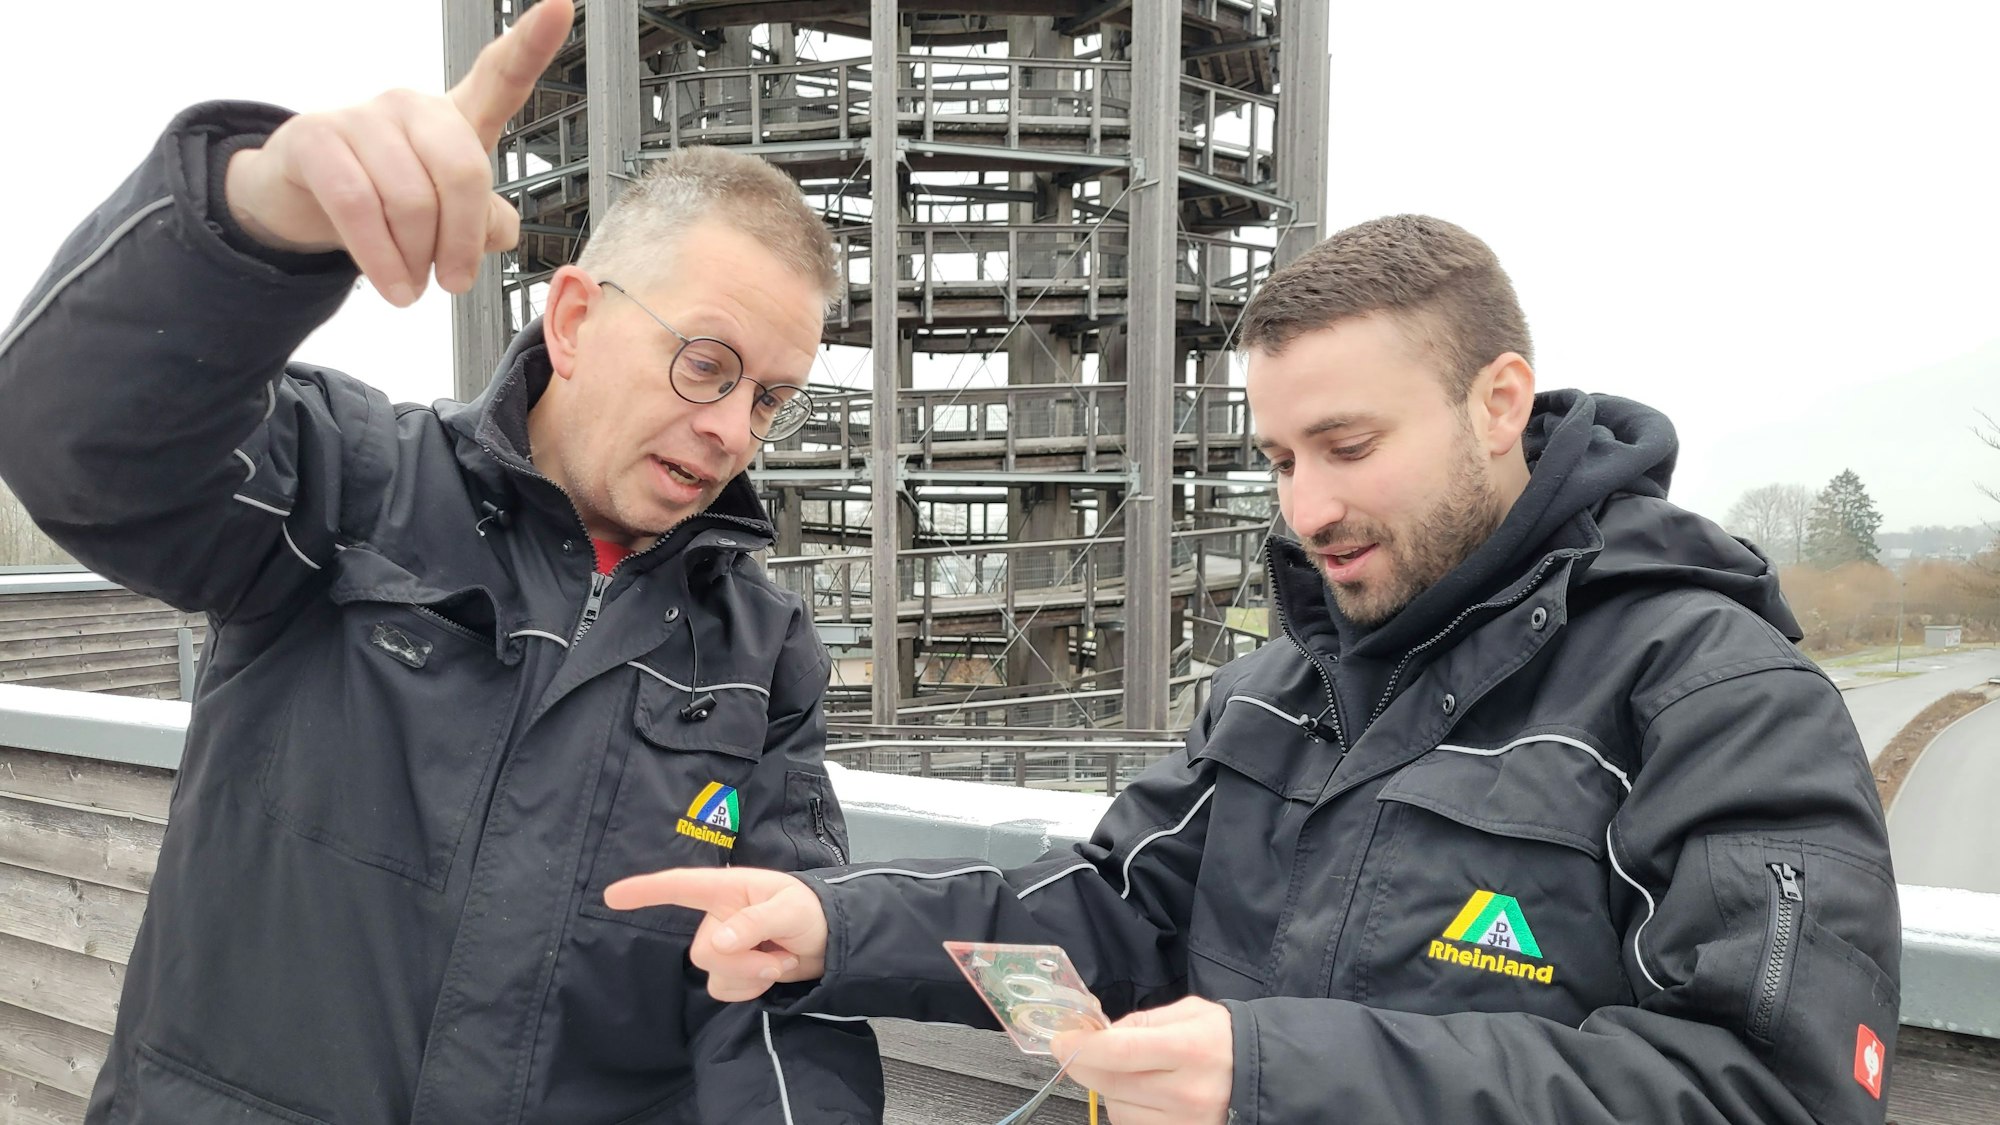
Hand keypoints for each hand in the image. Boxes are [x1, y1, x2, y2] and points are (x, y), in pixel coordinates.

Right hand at [222, 0, 573, 304]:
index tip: (564, 4)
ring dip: (416, 262)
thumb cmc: (391, 199)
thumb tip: (492, 233)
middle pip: (463, 173)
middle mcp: (414, 106)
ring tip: (412, 285)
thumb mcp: (448, 215)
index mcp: (459, 118)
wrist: (303, 197)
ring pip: (410, 202)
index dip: (533, 42)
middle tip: (453, 282)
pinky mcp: (314, 139)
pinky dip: (382, 261)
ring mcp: (362, 116)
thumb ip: (484, 222)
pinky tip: (393, 286)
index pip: (502, 76)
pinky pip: (358, 209)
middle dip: (461, 243)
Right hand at [604, 867, 829, 1001]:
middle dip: (742, 963)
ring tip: (779, 960)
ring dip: (750, 976)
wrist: (831, 942)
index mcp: (727, 890)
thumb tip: (716, 943)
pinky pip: (724, 990)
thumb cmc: (811, 911)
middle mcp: (718, 916)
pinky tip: (770, 974)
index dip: (645, 890)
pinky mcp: (732, 971)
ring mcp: (723, 945)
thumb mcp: (789, 910)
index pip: (679, 887)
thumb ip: (753, 924)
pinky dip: (751, 988)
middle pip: (703, 951)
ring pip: (713, 975)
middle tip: (777, 956)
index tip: (611, 896)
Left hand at [1050, 997, 1233, 1124]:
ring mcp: (1186, 1124)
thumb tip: (1099, 1033)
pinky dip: (1127, 1110)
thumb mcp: (1190, 1013)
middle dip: (1084, 1065)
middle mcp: (1188, 1092)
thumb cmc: (1224, 1040)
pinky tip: (1143, 1095)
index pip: (1121, 1050)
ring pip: (1117, 1110)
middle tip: (1075, 1050)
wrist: (1264, 1077)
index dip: (1083, 1045)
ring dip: (1109, 1090)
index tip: (1062, 1039)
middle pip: (1111, 1084)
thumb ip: (1143, 1021)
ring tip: (1131, 1073)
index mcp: (1190, 1048)